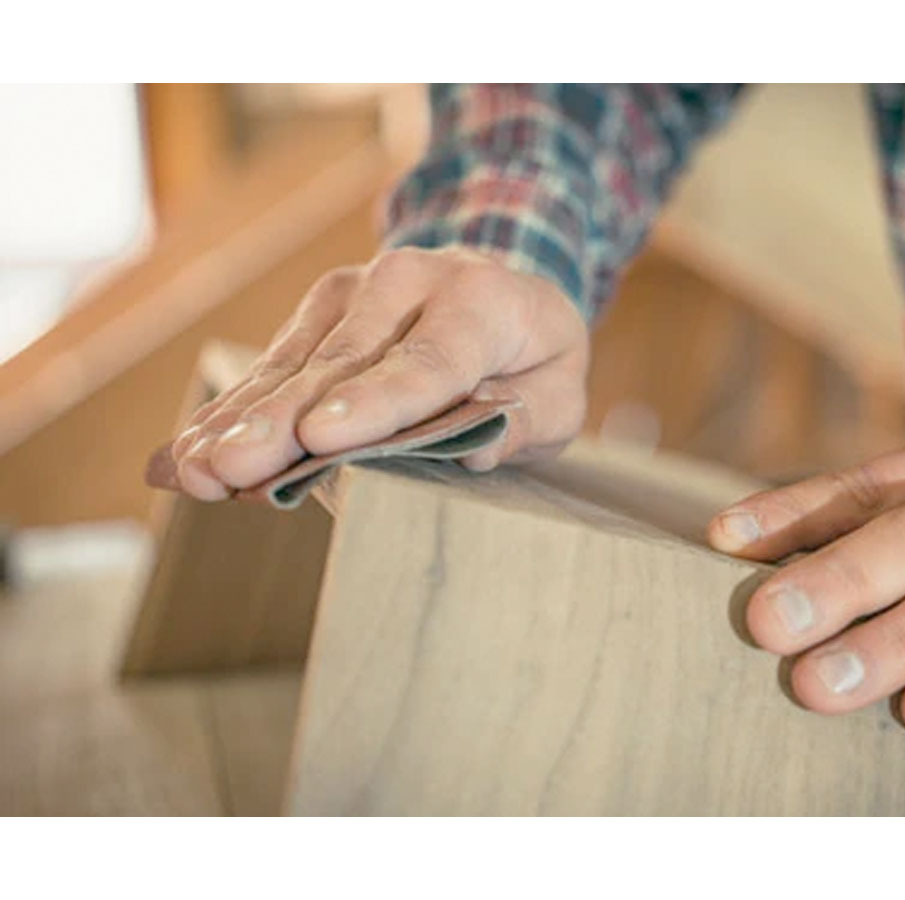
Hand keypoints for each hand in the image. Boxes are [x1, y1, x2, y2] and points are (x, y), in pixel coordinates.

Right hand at [169, 246, 589, 499]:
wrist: (500, 275)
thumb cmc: (531, 354)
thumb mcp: (559, 392)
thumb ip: (525, 420)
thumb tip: (473, 451)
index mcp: (481, 304)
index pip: (427, 362)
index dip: (374, 403)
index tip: (321, 437)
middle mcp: (410, 283)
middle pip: (342, 364)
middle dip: (281, 423)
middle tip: (233, 470)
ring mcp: (357, 290)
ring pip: (295, 364)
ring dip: (241, 422)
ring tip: (195, 471)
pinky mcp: (321, 307)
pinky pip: (274, 363)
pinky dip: (234, 411)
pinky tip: (190, 451)